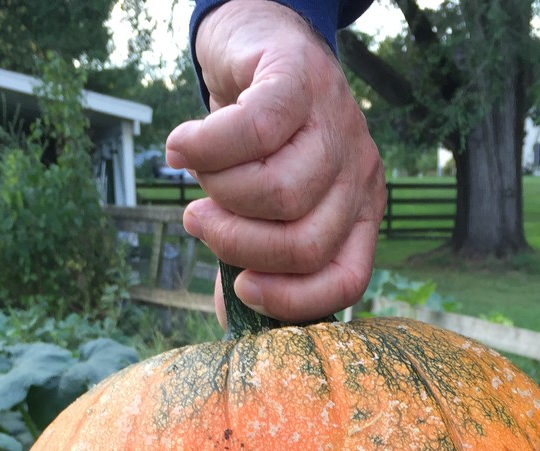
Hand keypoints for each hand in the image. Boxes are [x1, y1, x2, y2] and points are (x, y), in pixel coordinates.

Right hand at [166, 0, 384, 324]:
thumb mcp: (262, 207)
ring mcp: (337, 125)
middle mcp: (358, 175)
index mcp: (357, 215)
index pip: (346, 280)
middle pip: (304, 243)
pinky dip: (204, 149)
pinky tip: (181, 148)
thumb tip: (229, 317)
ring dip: (219, 191)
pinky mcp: (301, 79)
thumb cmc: (256, 143)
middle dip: (238, 244)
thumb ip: (253, 257)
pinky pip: (252, 133)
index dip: (291, 299)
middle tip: (200, 221)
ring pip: (278, 192)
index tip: (242, 288)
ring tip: (199, 176)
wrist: (253, 44)